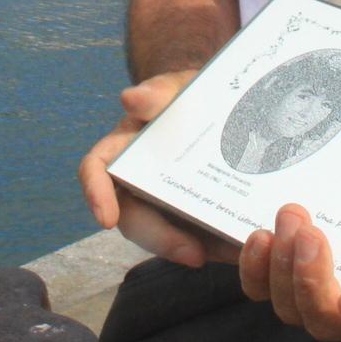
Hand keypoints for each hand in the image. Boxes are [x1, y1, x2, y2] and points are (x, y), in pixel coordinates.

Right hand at [78, 69, 237, 268]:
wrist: (227, 111)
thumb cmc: (191, 99)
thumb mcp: (180, 88)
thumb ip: (159, 91)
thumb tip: (130, 98)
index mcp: (124, 149)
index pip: (96, 170)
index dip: (96, 194)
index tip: (106, 219)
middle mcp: (138, 183)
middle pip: (135, 219)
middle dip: (162, 239)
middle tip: (195, 253)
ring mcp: (166, 207)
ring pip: (170, 238)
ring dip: (196, 249)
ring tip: (228, 252)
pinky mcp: (195, 223)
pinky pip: (203, 242)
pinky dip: (222, 246)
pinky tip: (244, 246)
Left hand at [240, 203, 340, 341]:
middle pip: (326, 323)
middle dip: (312, 279)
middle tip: (310, 234)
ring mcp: (317, 304)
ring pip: (291, 308)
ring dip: (283, 265)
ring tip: (289, 219)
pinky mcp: (281, 284)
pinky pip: (261, 291)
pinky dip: (255, 267)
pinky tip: (259, 236)